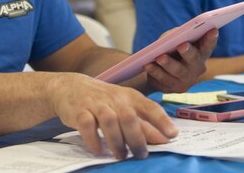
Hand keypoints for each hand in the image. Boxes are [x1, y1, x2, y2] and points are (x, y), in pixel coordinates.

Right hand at [50, 73, 176, 159]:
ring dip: (117, 142)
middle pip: (129, 117)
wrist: (70, 87)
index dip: (161, 121)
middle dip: (137, 139)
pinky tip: (99, 150)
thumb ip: (143, 122)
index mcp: (130, 97)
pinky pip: (87, 125)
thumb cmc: (104, 100)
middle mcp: (114, 99)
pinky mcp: (79, 111)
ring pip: (110, 121)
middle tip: (141, 155)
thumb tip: (164, 139)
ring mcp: (96, 104)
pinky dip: (93, 139)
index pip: (149, 107)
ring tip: (121, 156)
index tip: (172, 135)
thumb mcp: (124, 107)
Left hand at [143, 28, 218, 92]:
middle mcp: (197, 67)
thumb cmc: (171, 50)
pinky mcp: (175, 88)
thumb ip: (177, 35)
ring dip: (168, 63)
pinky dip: (155, 71)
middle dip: (188, 52)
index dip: (211, 38)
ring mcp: (187, 79)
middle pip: (194, 59)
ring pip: (178, 71)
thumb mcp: (174, 40)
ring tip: (160, 57)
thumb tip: (176, 35)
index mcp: (201, 52)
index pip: (208, 45)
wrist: (159, 71)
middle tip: (182, 45)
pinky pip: (164, 79)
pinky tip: (148, 65)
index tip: (213, 29)